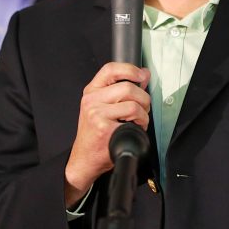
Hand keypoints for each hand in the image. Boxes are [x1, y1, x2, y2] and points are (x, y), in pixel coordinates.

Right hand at [64, 63, 150, 206]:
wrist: (84, 158)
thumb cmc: (95, 133)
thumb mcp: (102, 106)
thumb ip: (120, 90)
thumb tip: (144, 75)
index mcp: (91, 91)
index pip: (110, 69)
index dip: (130, 69)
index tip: (142, 75)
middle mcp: (91, 100)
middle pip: (128, 87)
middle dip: (143, 98)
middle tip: (143, 108)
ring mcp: (97, 114)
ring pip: (133, 104)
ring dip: (144, 114)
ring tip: (138, 121)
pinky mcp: (104, 128)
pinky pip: (134, 119)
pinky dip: (141, 124)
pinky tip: (134, 129)